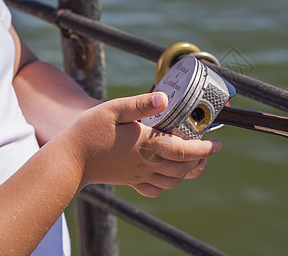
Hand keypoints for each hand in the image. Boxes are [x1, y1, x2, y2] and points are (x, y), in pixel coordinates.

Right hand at [61, 92, 220, 196]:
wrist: (70, 159)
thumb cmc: (90, 132)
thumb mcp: (113, 109)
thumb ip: (140, 104)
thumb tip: (164, 98)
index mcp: (146, 143)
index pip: (183, 150)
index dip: (204, 148)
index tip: (218, 144)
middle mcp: (147, 162)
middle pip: (182, 167)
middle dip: (200, 160)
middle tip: (209, 150)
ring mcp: (139, 175)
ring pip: (172, 181)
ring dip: (187, 173)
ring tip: (195, 163)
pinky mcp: (130, 181)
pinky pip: (155, 190)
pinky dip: (167, 185)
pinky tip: (168, 176)